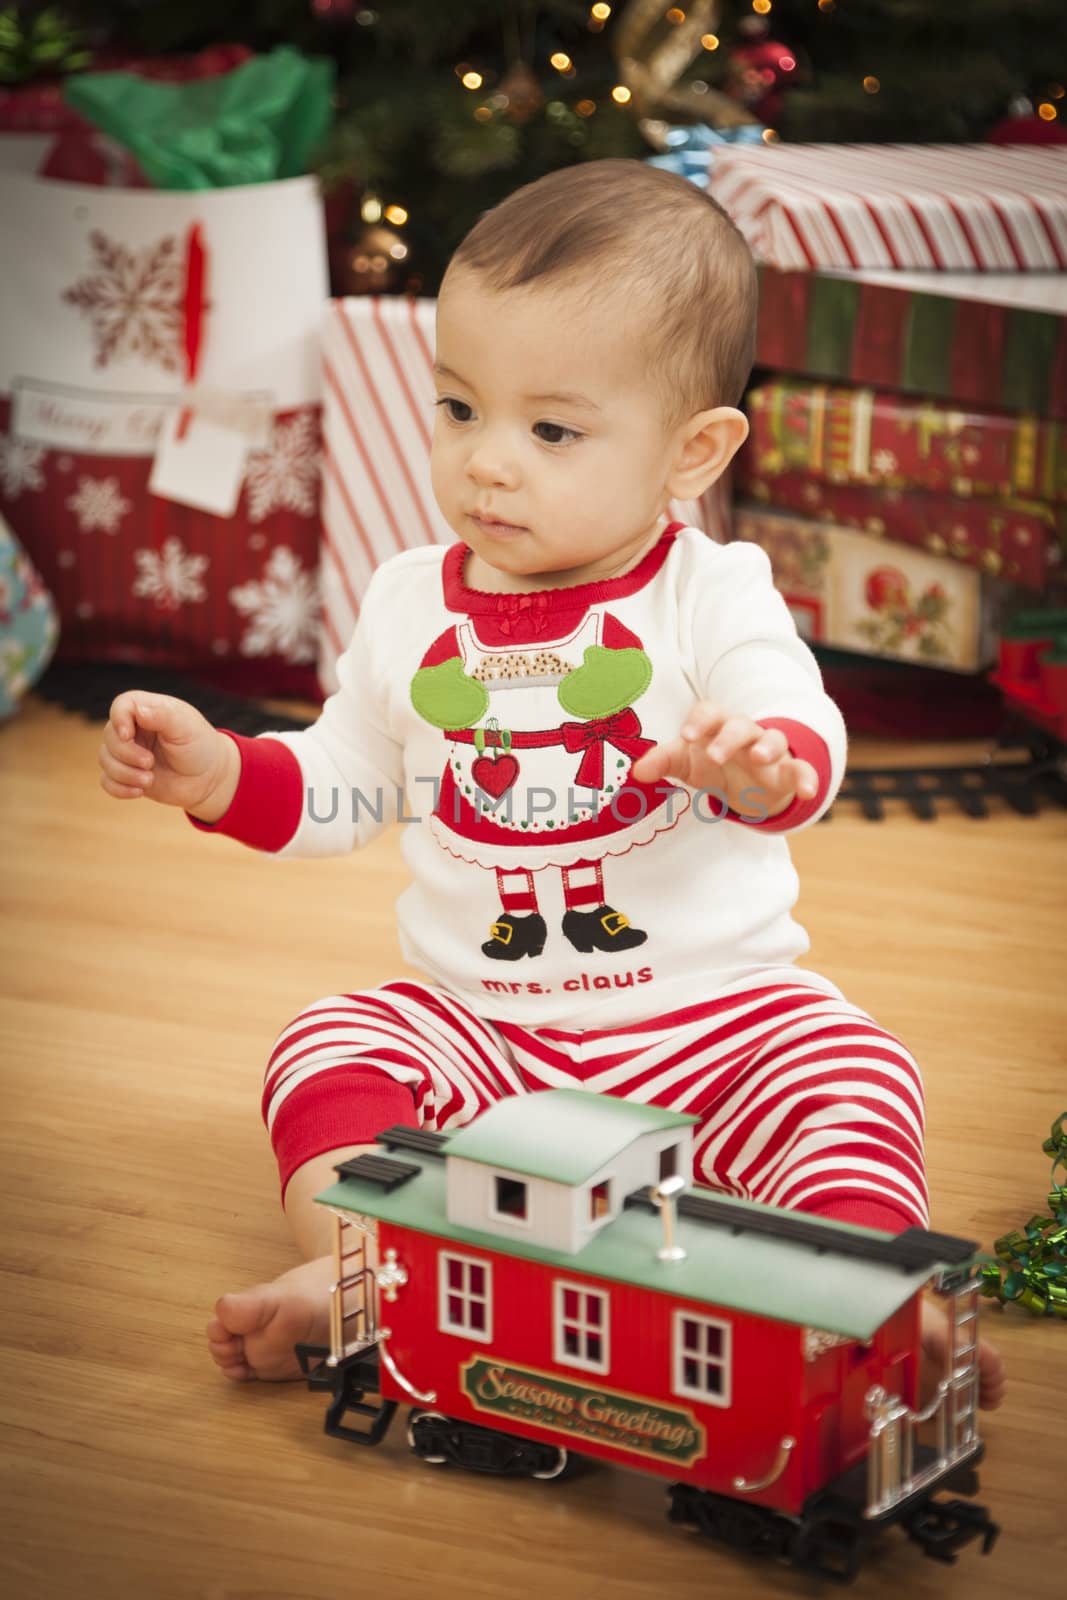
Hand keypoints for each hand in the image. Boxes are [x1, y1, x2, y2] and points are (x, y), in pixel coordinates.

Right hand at [98, 691, 239, 819]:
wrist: (208, 779)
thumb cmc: (200, 747)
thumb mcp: (186, 727)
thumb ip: (163, 715)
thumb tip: (137, 710)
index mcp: (148, 710)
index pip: (121, 705)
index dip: (119, 719)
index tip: (128, 735)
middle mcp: (133, 730)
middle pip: (110, 736)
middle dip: (127, 754)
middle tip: (150, 763)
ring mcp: (128, 753)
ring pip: (105, 760)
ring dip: (125, 773)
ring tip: (149, 780)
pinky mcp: (126, 775)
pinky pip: (107, 781)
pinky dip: (119, 788)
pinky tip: (139, 791)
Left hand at [630, 700, 818, 817]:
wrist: (749, 785)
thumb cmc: (713, 765)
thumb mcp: (687, 764)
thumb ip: (663, 762)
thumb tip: (636, 771)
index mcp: (717, 726)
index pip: (710, 713)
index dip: (699, 721)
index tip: (687, 736)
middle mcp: (745, 733)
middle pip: (740, 725)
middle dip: (728, 737)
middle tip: (714, 755)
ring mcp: (769, 751)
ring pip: (773, 739)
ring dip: (767, 746)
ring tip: (759, 757)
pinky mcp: (788, 772)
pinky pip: (801, 769)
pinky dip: (808, 778)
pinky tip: (809, 792)